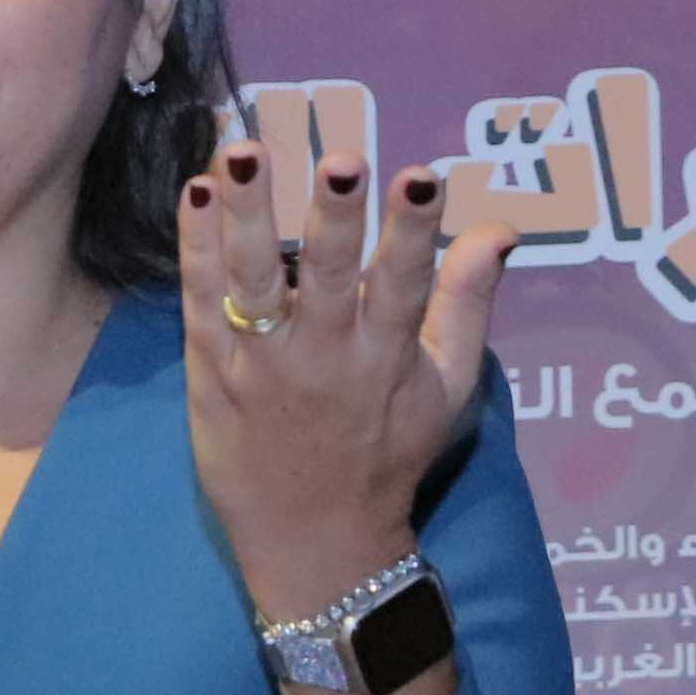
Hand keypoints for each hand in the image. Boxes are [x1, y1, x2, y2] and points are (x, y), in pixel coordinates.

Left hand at [180, 110, 516, 621]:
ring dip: (248, 214)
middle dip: (334, 218)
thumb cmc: (387, 455)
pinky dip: (196, 247)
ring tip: (244, 152)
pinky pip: (200, 302)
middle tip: (339, 160)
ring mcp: (260, 367)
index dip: (415, 232)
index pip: (404, 286)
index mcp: (386, 361)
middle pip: (327, 278)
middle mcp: (323, 360)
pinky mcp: (209, 375)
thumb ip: (468, 305)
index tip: (422, 177)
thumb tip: (499, 229)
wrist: (313, 543)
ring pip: (252, 281)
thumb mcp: (446, 389)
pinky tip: (198, 190)